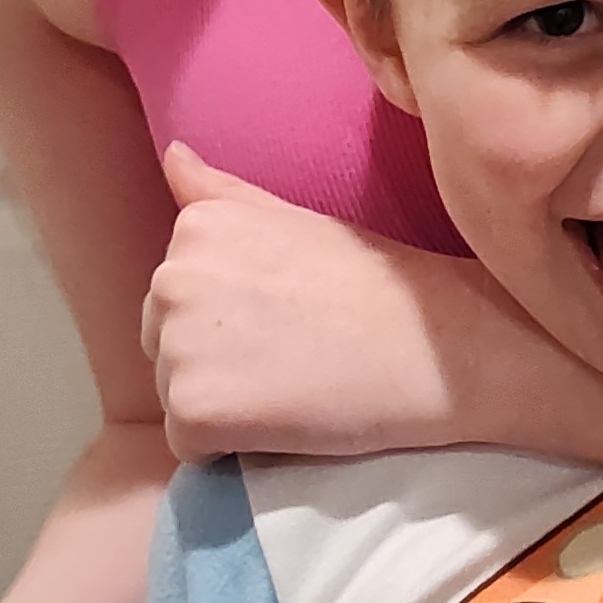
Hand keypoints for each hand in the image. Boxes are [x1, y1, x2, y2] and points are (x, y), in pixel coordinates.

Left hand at [141, 146, 468, 460]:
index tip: (287, 318)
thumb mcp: (296, 218)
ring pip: (174, 396)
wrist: (438, 347)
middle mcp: (171, 278)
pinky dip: (229, 449)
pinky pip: (190, 446)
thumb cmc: (377, 284)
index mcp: (194, 229)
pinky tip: (284, 423)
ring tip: (291, 388)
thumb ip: (225, 194)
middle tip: (292, 356)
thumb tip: (173, 153)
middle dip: (216, 361)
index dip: (231, 320)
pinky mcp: (193, 408)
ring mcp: (178, 344)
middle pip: (164, 346)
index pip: (176, 298)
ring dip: (223, 406)